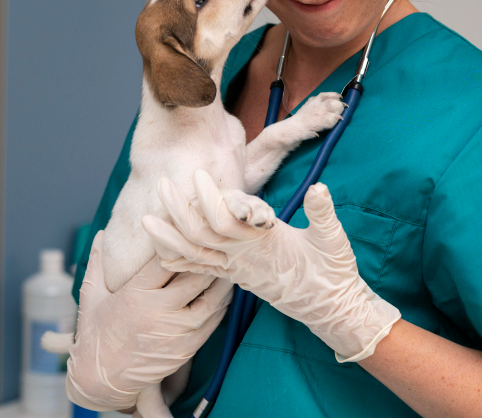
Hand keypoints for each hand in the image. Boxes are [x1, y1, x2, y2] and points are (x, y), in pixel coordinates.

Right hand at [65, 230, 232, 410]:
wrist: (101, 381)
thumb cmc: (95, 336)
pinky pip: (212, 320)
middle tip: (217, 242)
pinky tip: (224, 290)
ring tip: (227, 262)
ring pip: (210, 298)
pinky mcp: (187, 347)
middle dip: (207, 257)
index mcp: (134, 294)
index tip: (188, 229)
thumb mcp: (91, 297)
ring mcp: (175, 331)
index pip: (165, 259)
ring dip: (221, 279)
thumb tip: (99, 233)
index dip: (179, 242)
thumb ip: (97, 264)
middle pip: (194, 276)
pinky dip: (221, 303)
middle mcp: (158, 311)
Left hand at [142, 170, 400, 362]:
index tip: (198, 174)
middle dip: (178, 211)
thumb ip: (323, 214)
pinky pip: (200, 271)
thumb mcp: (334, 240)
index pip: (227, 221)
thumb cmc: (333, 272)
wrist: (330, 307)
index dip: (210, 199)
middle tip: (162, 184)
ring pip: (194, 256)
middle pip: (201, 236)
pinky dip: (178, 261)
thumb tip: (319, 188)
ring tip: (146, 219)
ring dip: (169, 237)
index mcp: (263, 245)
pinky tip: (161, 252)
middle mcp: (244, 259)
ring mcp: (237, 271)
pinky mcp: (236, 277)